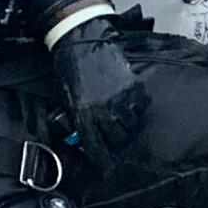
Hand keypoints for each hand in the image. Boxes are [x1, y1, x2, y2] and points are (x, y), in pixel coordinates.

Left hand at [54, 20, 151, 156]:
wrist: (81, 41)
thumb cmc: (70, 68)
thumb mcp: (67, 98)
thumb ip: (76, 119)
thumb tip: (82, 137)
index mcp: (85, 115)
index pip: (97, 146)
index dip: (103, 159)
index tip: (107, 166)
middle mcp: (105, 110)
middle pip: (118, 138)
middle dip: (117, 140)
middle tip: (115, 136)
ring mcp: (122, 98)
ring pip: (132, 123)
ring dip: (128, 124)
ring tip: (123, 117)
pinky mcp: (134, 86)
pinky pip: (141, 105)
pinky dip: (137, 107)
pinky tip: (131, 103)